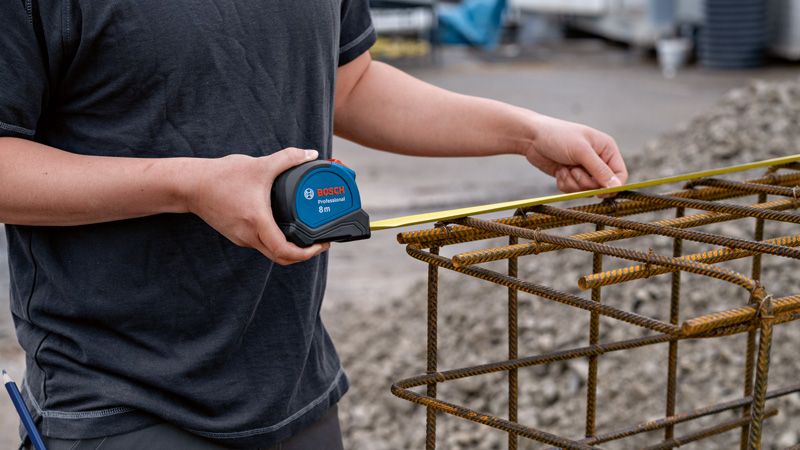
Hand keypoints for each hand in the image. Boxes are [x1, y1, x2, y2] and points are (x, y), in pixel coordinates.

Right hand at [183, 148, 329, 264]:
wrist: (191, 185)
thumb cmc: (223, 176)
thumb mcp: (260, 165)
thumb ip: (288, 158)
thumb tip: (310, 153)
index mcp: (257, 222)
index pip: (284, 251)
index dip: (306, 253)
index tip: (321, 245)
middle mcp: (249, 236)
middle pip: (281, 258)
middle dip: (303, 254)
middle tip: (319, 243)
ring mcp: (242, 238)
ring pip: (271, 252)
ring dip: (289, 249)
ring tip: (306, 235)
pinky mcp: (237, 235)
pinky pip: (261, 244)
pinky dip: (276, 241)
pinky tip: (284, 228)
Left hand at [524, 114, 627, 193]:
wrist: (532, 137)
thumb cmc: (558, 136)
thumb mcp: (581, 151)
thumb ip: (599, 170)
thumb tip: (616, 186)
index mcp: (607, 150)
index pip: (620, 175)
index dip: (612, 186)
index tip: (600, 192)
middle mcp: (598, 161)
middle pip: (602, 186)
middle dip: (585, 182)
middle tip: (574, 170)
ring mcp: (584, 170)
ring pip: (586, 190)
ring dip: (573, 183)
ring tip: (565, 167)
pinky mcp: (571, 177)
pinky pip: (572, 191)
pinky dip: (564, 183)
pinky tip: (559, 170)